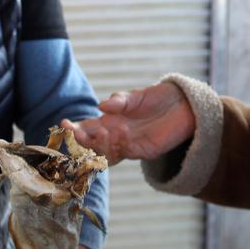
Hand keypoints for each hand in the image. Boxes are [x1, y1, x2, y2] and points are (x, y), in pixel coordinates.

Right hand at [60, 82, 194, 163]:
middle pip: (94, 144)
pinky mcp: (146, 150)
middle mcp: (118, 134)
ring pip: (108, 152)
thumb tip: (102, 106)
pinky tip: (116, 135)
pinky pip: (129, 152)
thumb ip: (121, 101)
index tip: (63, 124)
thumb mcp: (138, 96)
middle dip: (82, 140)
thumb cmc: (160, 98)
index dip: (75, 128)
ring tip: (93, 134)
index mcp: (112, 120)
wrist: (186, 104)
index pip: (88, 128)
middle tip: (74, 133)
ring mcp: (130, 144)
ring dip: (99, 145)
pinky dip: (120, 146)